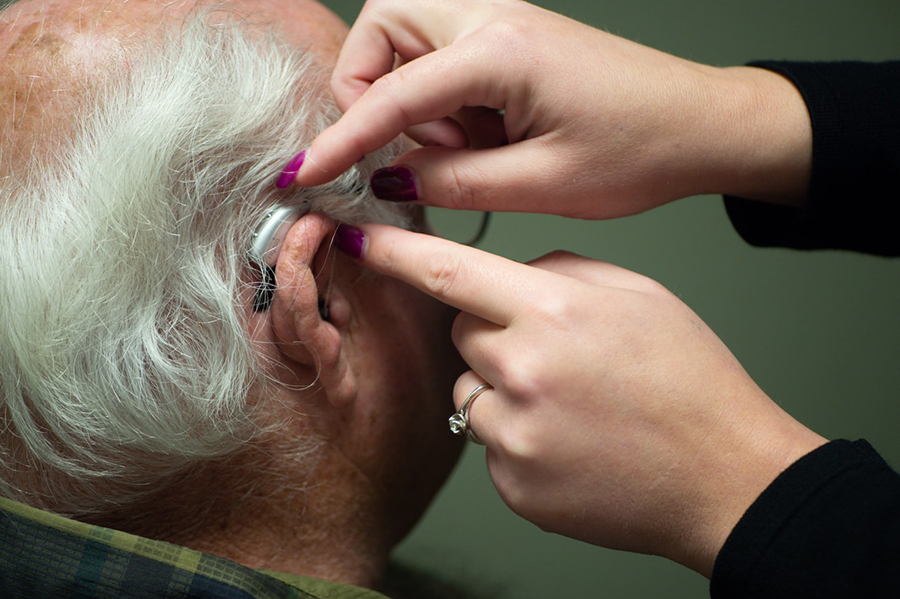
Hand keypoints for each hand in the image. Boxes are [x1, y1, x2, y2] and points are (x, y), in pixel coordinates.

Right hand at [293, 0, 811, 215]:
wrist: (702, 126)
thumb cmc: (641, 150)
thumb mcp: (539, 184)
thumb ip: (451, 182)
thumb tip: (390, 180)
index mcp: (500, 50)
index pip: (391, 94)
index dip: (341, 140)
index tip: (302, 174)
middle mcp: (493, 18)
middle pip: (382, 29)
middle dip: (372, 91)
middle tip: (414, 150)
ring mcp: (502, 23)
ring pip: (407, 43)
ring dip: (413, 102)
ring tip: (470, 151)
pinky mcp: (511, 42)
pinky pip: (443, 61)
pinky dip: (444, 104)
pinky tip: (487, 140)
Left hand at [334, 223, 825, 575]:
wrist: (724, 476)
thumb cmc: (691, 383)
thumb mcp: (638, 295)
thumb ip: (562, 271)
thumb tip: (513, 274)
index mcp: (554, 312)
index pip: (449, 272)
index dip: (395, 252)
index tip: (356, 236)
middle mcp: (523, 372)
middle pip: (460, 335)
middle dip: (490, 336)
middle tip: (552, 354)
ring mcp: (513, 434)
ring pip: (469, 392)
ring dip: (502, 391)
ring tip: (569, 406)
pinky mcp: (512, 484)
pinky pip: (487, 443)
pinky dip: (516, 438)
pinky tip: (569, 442)